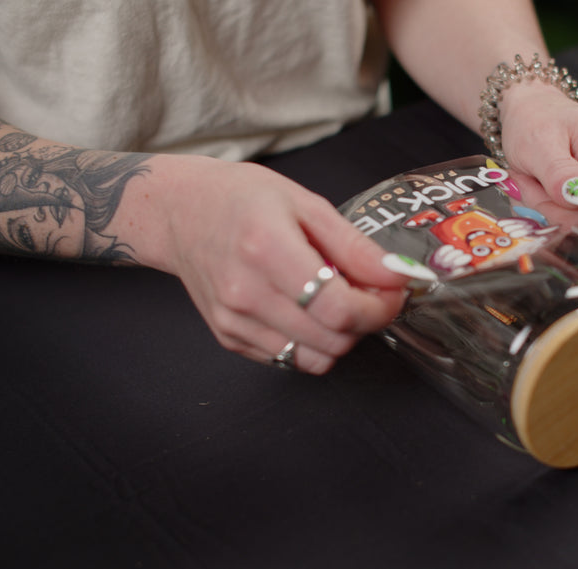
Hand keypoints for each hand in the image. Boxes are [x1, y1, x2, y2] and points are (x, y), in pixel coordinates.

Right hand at [152, 156, 408, 373]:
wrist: (180, 212)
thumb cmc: (241, 199)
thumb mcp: (306, 203)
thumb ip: (355, 246)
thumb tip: (397, 276)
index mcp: (266, 248)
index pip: (338, 308)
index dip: (378, 308)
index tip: (392, 292)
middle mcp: (245, 292)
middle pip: (332, 339)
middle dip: (365, 321)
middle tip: (368, 292)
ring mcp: (234, 321)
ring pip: (315, 359)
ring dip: (340, 337)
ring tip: (335, 301)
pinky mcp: (229, 338)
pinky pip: (289, 360)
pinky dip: (311, 342)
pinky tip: (305, 310)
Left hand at [497, 82, 577, 222]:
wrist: (543, 120)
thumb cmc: (540, 124)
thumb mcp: (537, 143)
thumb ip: (558, 173)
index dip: (577, 217)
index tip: (546, 201)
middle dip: (565, 216)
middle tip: (539, 188)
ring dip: (565, 218)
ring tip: (547, 187)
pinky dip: (572, 220)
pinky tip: (561, 196)